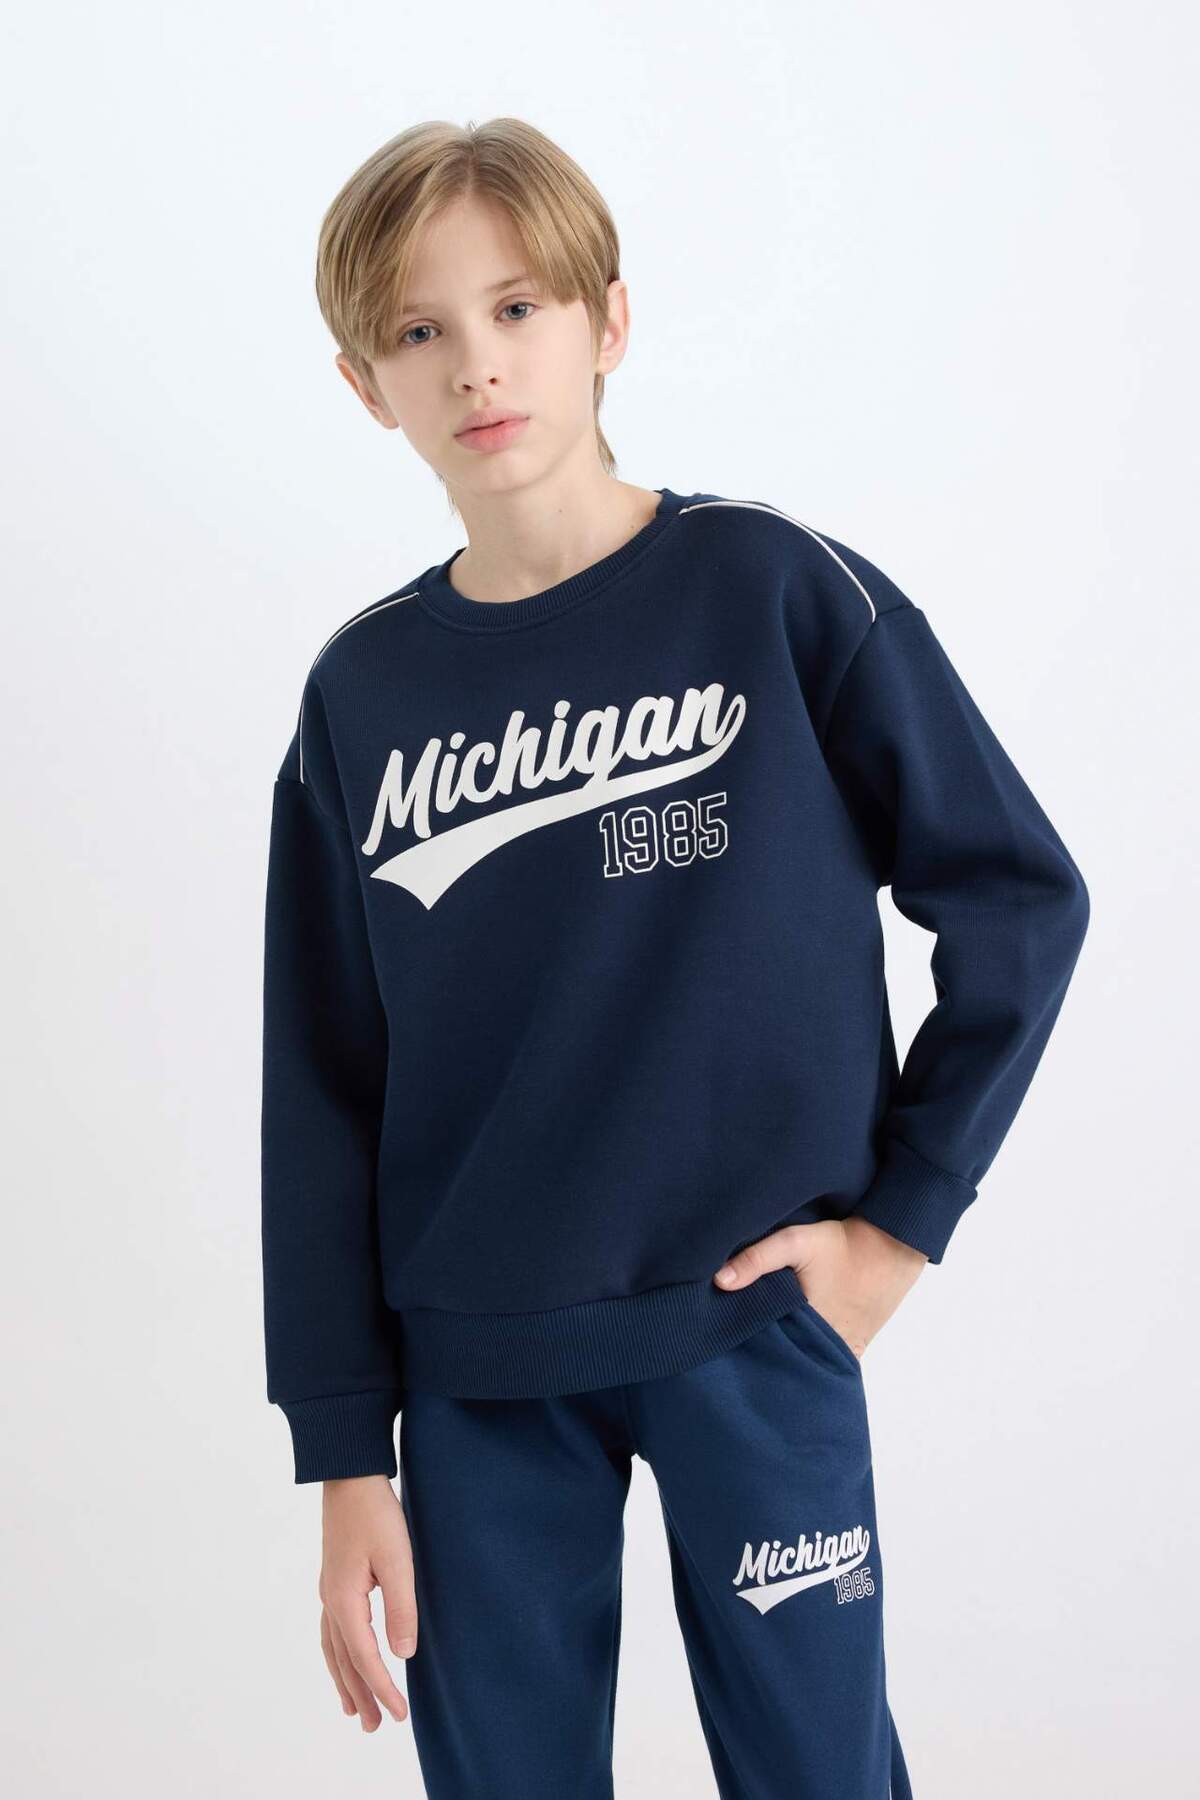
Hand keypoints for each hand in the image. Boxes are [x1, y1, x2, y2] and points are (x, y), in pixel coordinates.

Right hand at [318, 1474, 417, 1730]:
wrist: (349, 1475)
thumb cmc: (376, 1513)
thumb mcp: (397, 1558)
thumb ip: (400, 1607)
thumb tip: (403, 1654)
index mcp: (344, 1600)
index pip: (364, 1657)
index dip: (383, 1688)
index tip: (400, 1716)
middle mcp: (331, 1600)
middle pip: (344, 1660)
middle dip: (361, 1695)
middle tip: (376, 1728)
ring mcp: (329, 1590)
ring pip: (334, 1649)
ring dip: (345, 1680)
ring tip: (354, 1708)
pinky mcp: (335, 1579)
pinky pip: (332, 1631)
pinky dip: (338, 1655)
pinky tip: (344, 1658)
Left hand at [713, 1216, 927, 1357]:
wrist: (890, 1248)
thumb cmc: (841, 1245)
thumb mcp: (796, 1242)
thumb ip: (757, 1259)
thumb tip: (719, 1281)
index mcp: (806, 1328)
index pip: (761, 1347)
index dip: (739, 1340)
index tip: (718, 1333)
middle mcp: (825, 1349)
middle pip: (780, 1358)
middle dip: (758, 1352)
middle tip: (731, 1338)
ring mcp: (840, 1354)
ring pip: (801, 1362)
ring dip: (783, 1354)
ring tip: (757, 1342)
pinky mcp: (851, 1350)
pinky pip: (822, 1361)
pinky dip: (806, 1355)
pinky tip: (788, 1342)